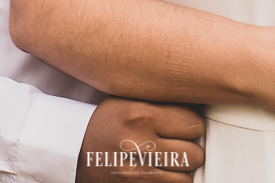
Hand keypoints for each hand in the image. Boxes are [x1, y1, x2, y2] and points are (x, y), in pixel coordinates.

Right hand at [76, 98, 204, 182]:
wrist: (74, 151)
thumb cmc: (107, 122)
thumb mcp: (130, 100)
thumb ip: (163, 103)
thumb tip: (201, 105)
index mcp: (142, 116)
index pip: (194, 124)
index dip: (192, 126)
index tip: (184, 127)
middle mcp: (140, 145)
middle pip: (194, 155)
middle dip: (190, 150)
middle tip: (177, 145)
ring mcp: (137, 174)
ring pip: (186, 179)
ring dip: (181, 172)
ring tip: (167, 161)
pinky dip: (169, 182)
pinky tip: (158, 173)